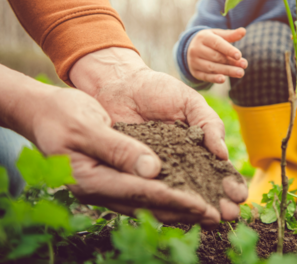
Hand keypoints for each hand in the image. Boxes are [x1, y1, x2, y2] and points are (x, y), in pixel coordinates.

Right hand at [0, 66, 224, 226]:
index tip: (203, 205)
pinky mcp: (114, 178)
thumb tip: (152, 170)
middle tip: (217, 217)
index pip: (141, 193)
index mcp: (92, 180)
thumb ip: (118, 149)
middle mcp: (102, 190)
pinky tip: (187, 197)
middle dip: (185, 212)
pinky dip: (168, 195)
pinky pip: (145, 192)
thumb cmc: (63, 114)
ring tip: (209, 213)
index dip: (175, 199)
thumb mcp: (87, 126)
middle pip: (150, 205)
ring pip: (149, 202)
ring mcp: (108, 186)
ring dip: (181, 208)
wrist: (45, 113)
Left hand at [69, 47, 247, 222]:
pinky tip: (174, 213)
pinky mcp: (134, 174)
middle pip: (202, 189)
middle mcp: (180, 163)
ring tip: (208, 220)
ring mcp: (157, 171)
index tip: (239, 195)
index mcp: (198, 147)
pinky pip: (148, 191)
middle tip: (229, 215)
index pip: (218, 170)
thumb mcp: (189, 102)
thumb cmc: (157, 90)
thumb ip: (209, 124)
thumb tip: (223, 155)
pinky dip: (161, 203)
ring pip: (178, 196)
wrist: (119, 85)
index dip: (229, 183)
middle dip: (218, 203)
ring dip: (194, 209)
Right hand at [187, 28, 247, 83]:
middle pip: (216, 57)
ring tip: (240, 73)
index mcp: (203, 37)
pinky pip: (205, 76)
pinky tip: (223, 79)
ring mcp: (194, 61)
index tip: (239, 55)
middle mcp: (196, 49)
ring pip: (211, 67)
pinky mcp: (195, 72)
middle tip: (244, 65)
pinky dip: (214, 78)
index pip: (217, 44)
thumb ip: (230, 35)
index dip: (228, 50)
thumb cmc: (209, 41)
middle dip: (231, 62)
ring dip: (227, 71)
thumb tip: (243, 31)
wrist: (189, 49)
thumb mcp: (217, 35)